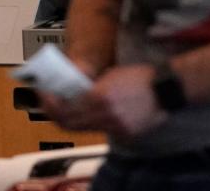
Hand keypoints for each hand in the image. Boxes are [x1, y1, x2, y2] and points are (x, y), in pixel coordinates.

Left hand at [41, 64, 166, 138]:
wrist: (167, 88)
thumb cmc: (138, 75)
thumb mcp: (110, 75)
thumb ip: (90, 86)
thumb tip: (71, 91)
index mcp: (101, 97)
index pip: (64, 107)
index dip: (49, 103)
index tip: (43, 93)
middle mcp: (106, 115)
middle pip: (69, 123)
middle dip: (54, 113)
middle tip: (48, 102)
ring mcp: (116, 128)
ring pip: (83, 128)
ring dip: (72, 118)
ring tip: (67, 107)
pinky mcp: (125, 135)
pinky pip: (100, 130)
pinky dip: (91, 122)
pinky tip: (90, 112)